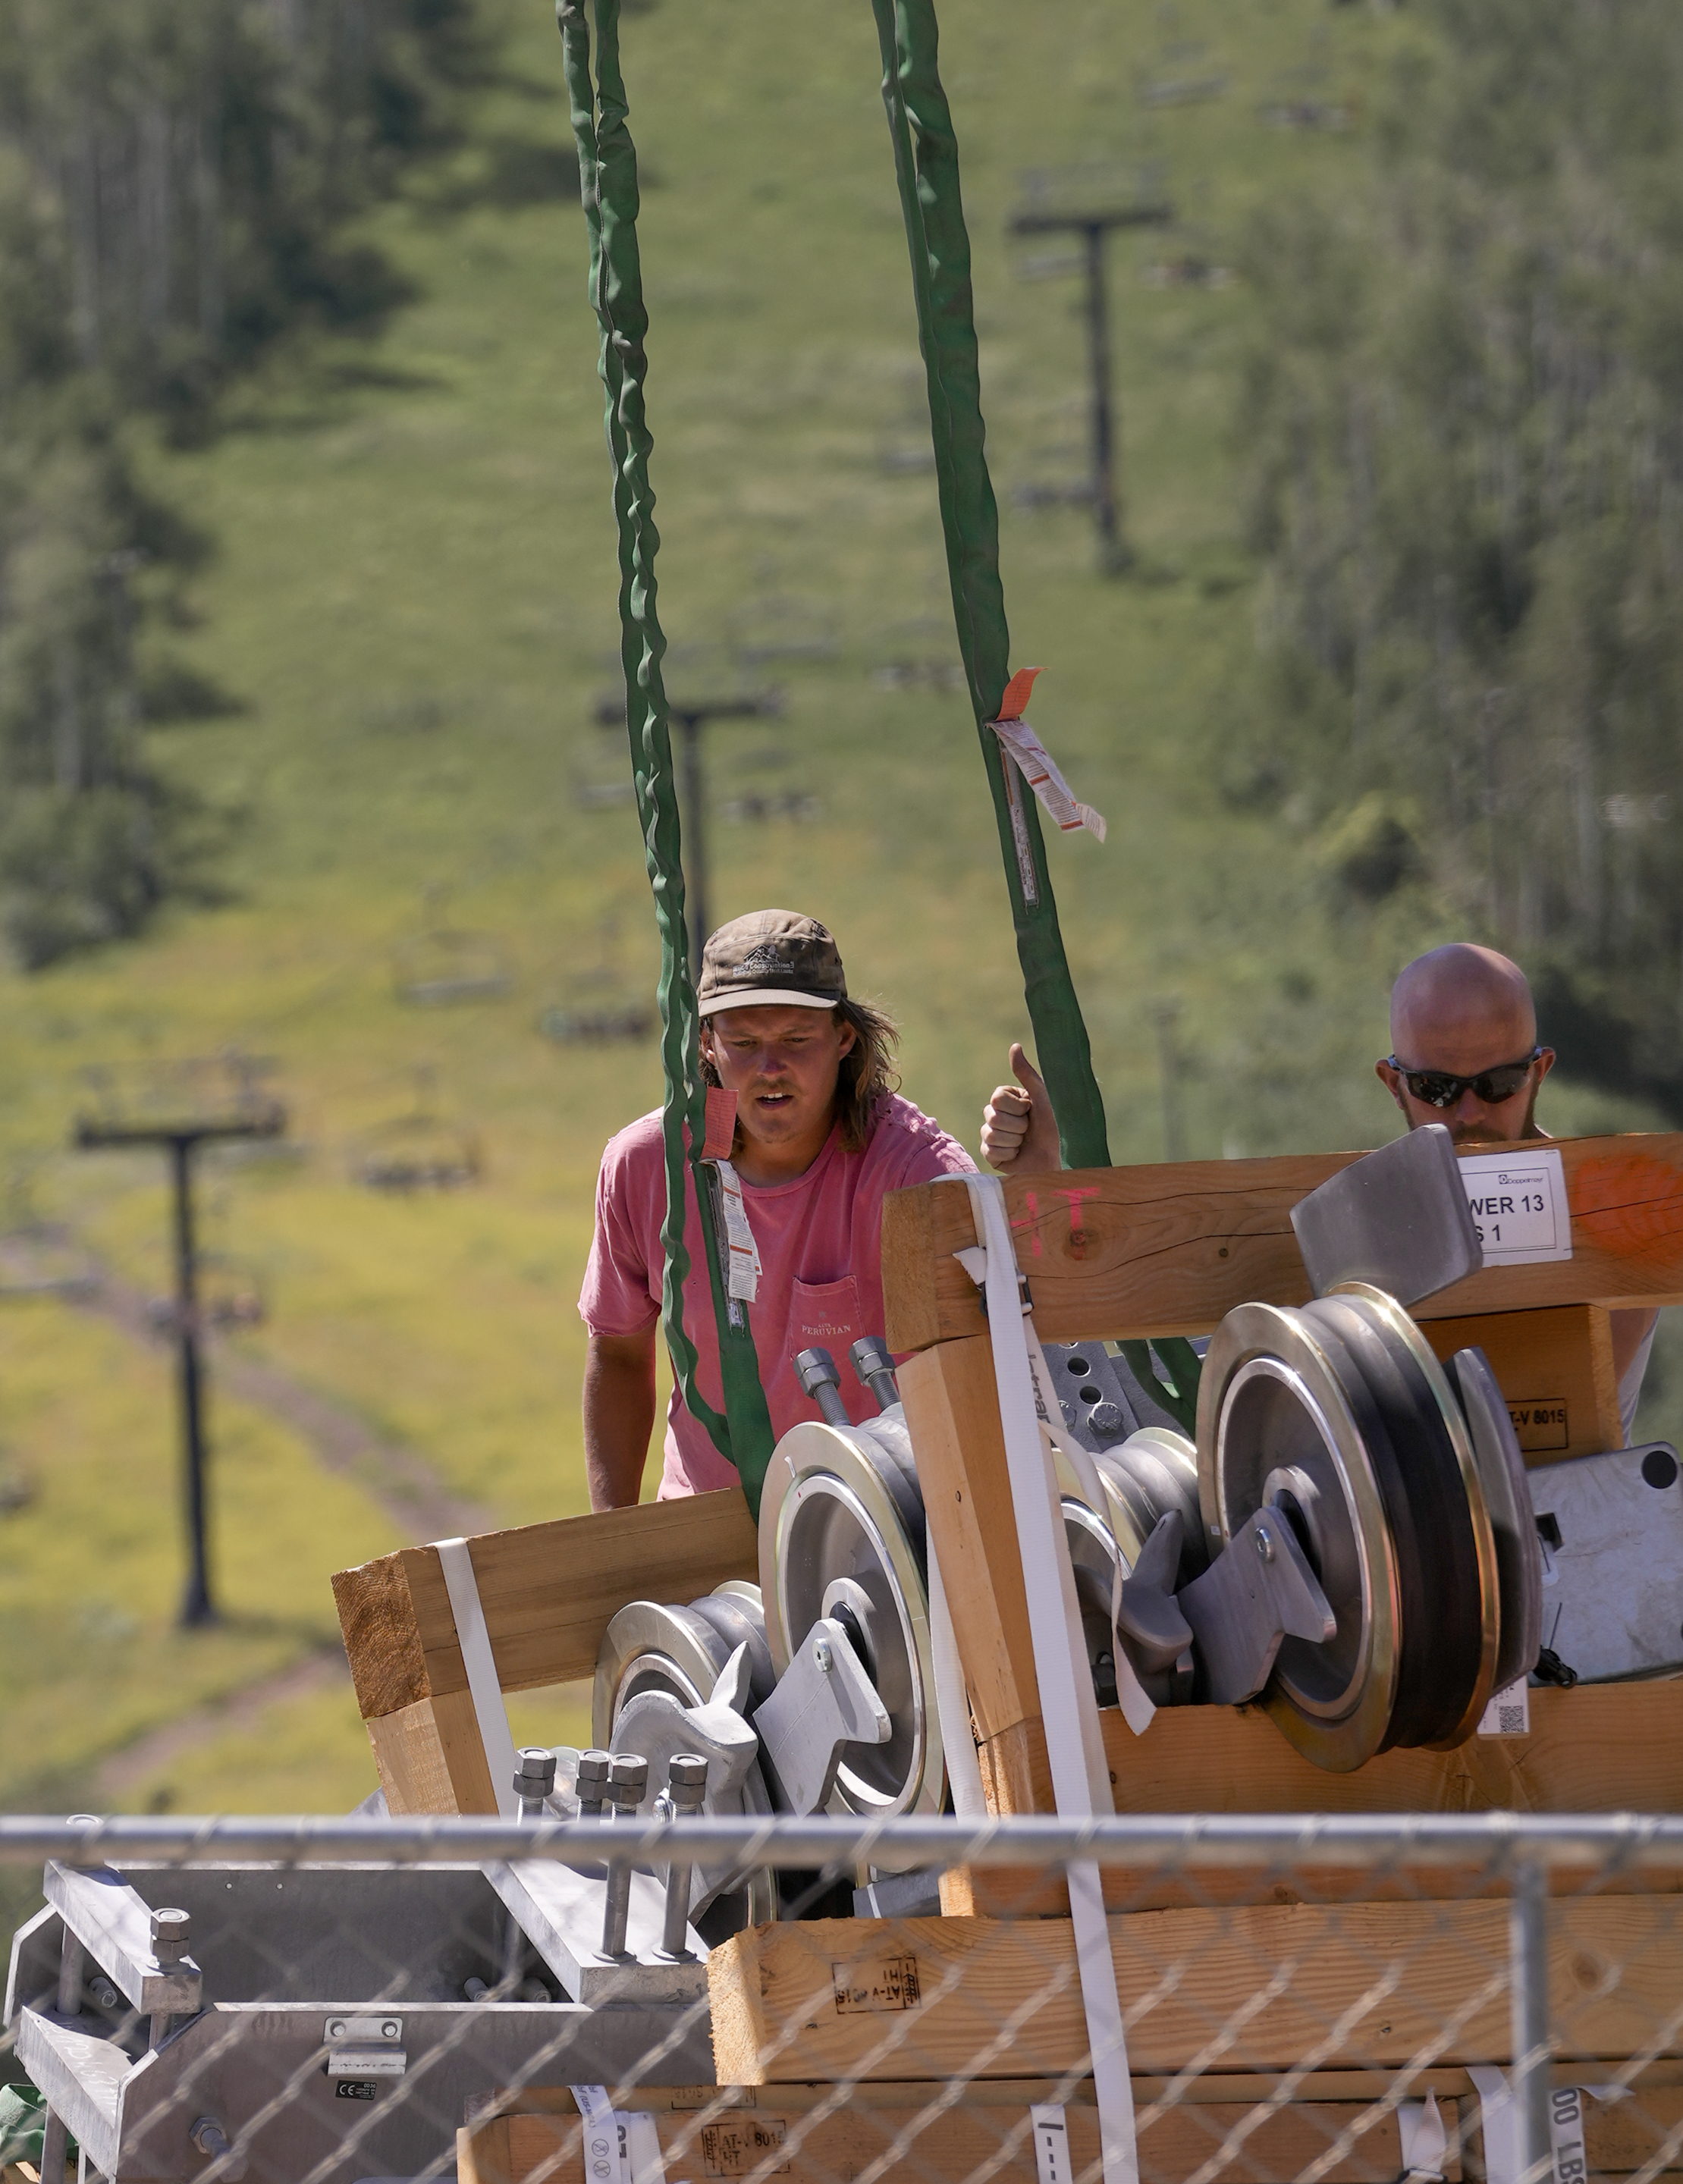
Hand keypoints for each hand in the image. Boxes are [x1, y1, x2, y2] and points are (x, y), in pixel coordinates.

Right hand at [981, 1043, 1062, 1171]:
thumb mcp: (1042, 1098)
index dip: (1017, 1107)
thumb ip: (1027, 1074)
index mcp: (1007, 1100)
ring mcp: (990, 1135)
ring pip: (991, 1134)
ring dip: (1015, 1140)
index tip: (1030, 1111)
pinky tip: (1017, 1154)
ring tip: (1025, 1143)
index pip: (997, 1097)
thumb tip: (1015, 1046)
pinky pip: (990, 1150)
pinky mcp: (990, 1154)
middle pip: (992, 1115)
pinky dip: (1009, 1153)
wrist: (1054, 1160)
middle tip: (1029, 1130)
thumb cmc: (1052, 1129)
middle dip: (1017, 1125)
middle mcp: (995, 1115)